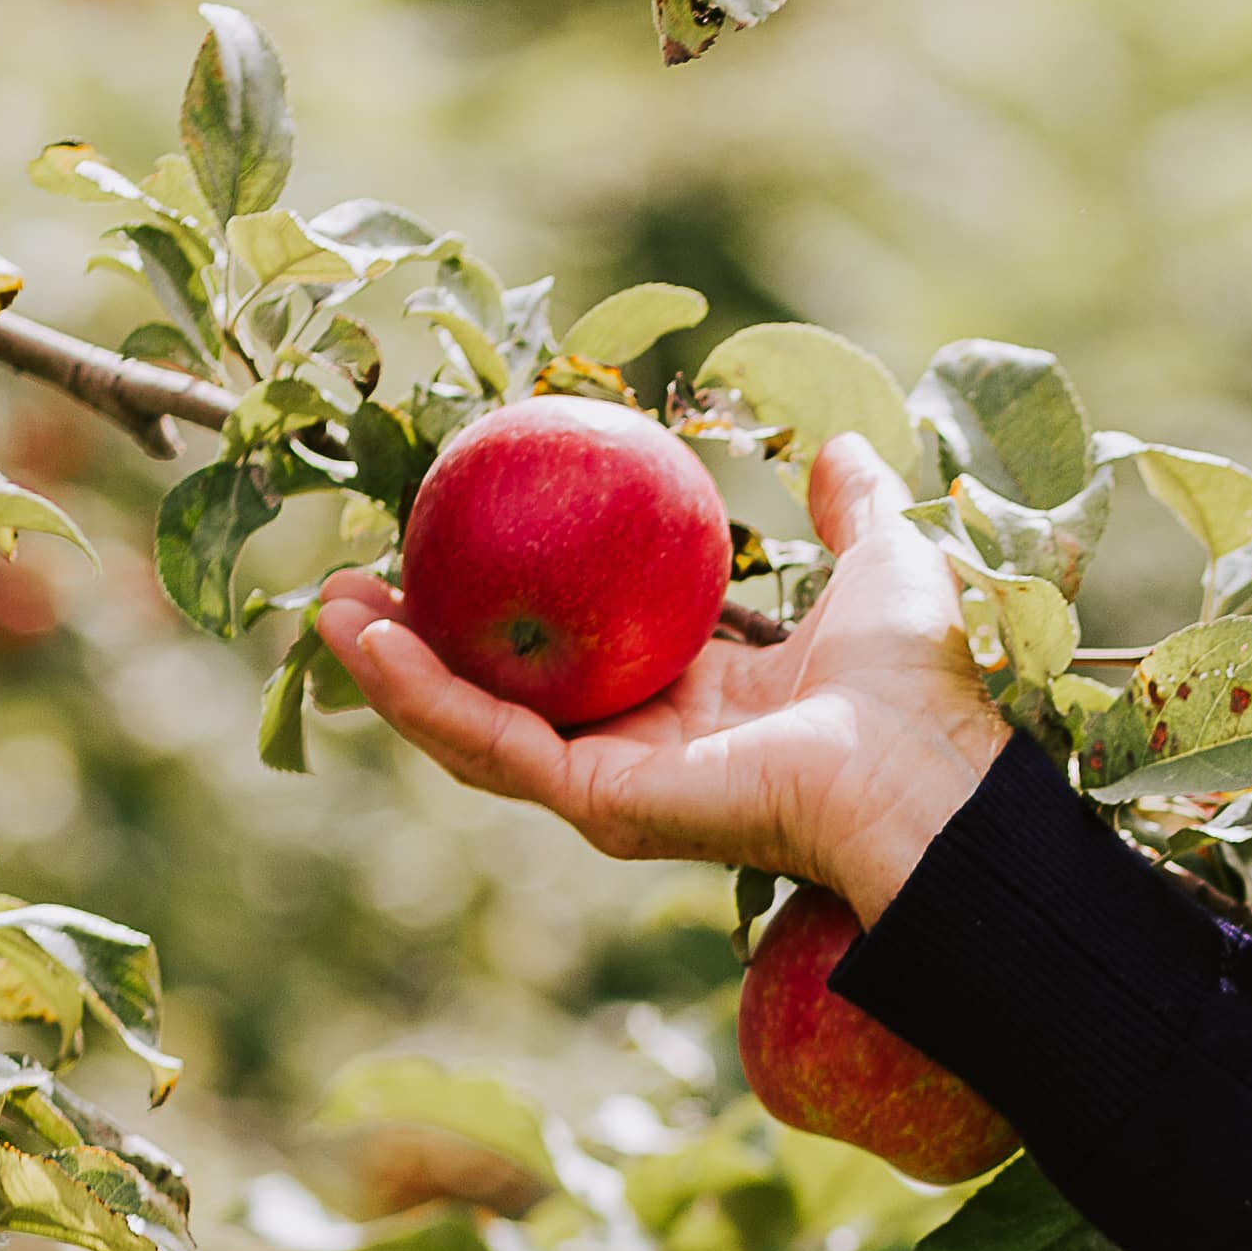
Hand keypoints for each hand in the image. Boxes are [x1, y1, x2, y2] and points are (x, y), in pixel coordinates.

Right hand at [314, 432, 1002, 919]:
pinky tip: (366, 641)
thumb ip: (849, 509)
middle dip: (423, 649)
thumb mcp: (877, 564)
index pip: (578, 657)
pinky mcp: (598, 802)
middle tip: (359, 580)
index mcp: (697, 703)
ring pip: (473, 728)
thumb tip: (839, 448)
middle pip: (504, 699)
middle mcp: (644, 751)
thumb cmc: (916, 684)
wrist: (925, 769)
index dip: (512, 603)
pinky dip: (421, 696)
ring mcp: (613, 784)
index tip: (457, 539)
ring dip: (392, 673)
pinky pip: (490, 743)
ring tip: (326, 608)